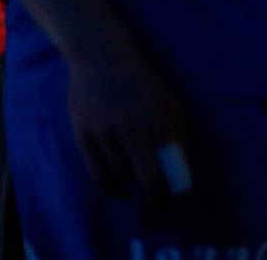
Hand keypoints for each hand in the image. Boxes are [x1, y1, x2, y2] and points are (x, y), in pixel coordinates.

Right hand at [65, 39, 191, 209]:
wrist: (104, 58)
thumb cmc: (143, 82)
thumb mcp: (170, 102)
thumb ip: (177, 132)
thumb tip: (181, 164)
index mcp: (162, 122)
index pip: (172, 169)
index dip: (178, 193)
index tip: (182, 205)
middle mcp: (135, 130)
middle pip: (148, 181)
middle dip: (156, 202)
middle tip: (159, 208)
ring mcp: (107, 134)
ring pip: (121, 178)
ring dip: (131, 188)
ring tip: (138, 186)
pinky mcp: (84, 136)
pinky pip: (97, 174)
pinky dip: (110, 187)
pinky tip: (119, 188)